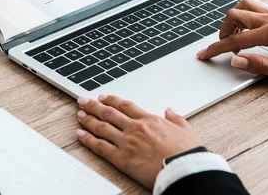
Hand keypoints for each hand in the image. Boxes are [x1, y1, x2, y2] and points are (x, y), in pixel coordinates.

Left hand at [76, 95, 201, 188]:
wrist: (185, 170)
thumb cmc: (188, 153)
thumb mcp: (187, 130)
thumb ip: (176, 119)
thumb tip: (170, 110)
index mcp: (150, 120)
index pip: (125, 106)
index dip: (112, 100)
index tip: (103, 97)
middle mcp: (135, 128)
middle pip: (109, 113)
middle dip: (93, 105)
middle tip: (83, 101)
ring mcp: (127, 142)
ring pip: (101, 127)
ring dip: (88, 119)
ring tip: (79, 114)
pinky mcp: (122, 158)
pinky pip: (100, 146)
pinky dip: (88, 139)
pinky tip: (80, 134)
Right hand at [197, 0, 267, 81]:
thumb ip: (259, 65)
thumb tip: (236, 61)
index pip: (235, 41)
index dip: (216, 49)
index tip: (204, 54)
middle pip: (234, 16)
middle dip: (222, 31)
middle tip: (221, 46)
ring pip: (244, 6)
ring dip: (233, 19)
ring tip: (233, 36)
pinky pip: (255, 7)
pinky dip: (244, 15)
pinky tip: (247, 29)